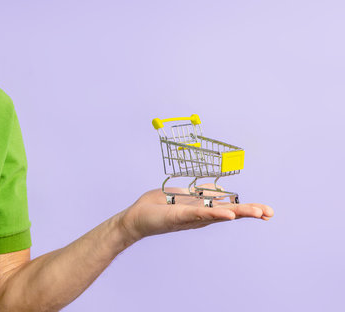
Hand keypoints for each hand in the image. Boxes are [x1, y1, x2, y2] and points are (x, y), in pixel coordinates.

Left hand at [118, 184, 273, 244]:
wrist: (136, 217)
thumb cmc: (158, 206)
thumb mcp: (182, 195)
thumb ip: (199, 193)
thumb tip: (216, 188)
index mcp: (203, 209)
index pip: (229, 207)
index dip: (247, 208)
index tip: (266, 211)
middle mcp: (201, 215)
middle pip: (230, 212)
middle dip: (250, 212)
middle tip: (270, 213)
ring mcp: (192, 216)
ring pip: (219, 213)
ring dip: (239, 212)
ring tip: (258, 213)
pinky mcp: (180, 215)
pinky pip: (200, 213)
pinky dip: (215, 213)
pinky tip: (229, 214)